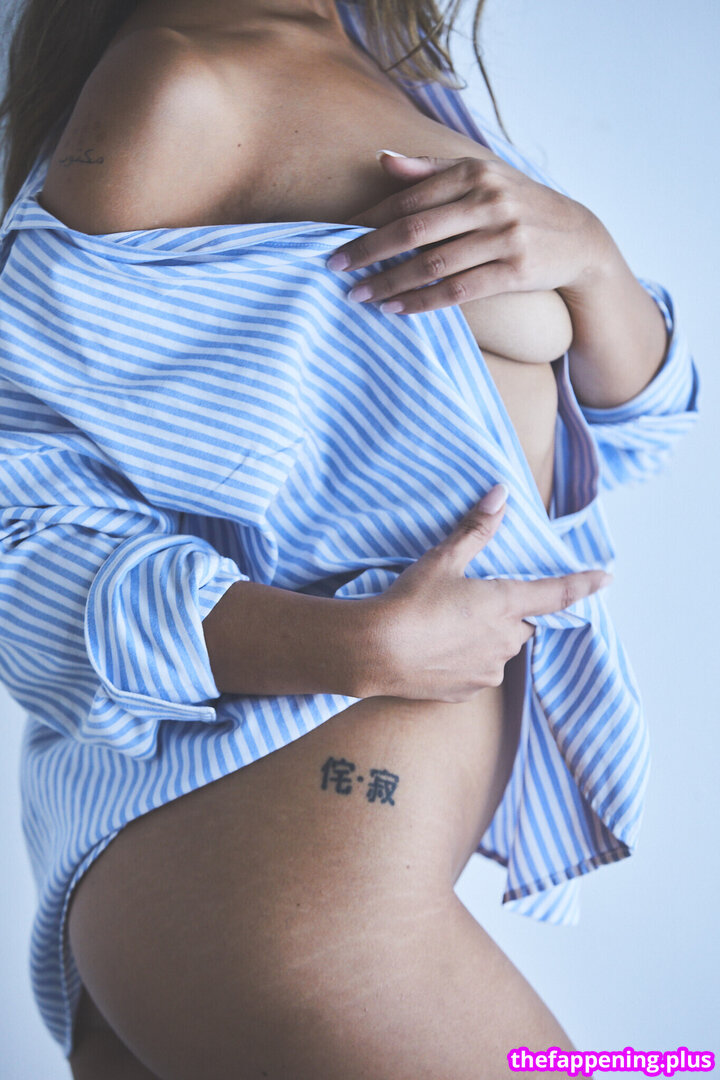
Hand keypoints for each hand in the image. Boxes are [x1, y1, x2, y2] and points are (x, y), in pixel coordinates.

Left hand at [326, 151, 614, 314]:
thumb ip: (431, 170)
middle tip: (335, 268)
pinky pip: (459, 291)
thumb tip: (382, 160)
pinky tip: (396, 309)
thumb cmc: (518, 206)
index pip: (409, 198)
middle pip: (414, 229)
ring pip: (433, 264)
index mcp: (474, 173)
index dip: (370, 220)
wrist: (579, 238)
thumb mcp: (483, 177)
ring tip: (360, 296)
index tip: (336, 237)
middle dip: (369, 251)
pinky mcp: (517, 271)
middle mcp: (489, 200)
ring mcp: (504, 236)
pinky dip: (423, 302)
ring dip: (390, 282)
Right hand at [372, 484, 611, 701]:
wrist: (375, 651)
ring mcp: (488, 669)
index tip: (605, 577)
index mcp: (506, 604)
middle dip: (507, 612)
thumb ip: (476, 528)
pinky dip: (467, 658)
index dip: (583, 584)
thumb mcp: (442, 559)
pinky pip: (479, 670)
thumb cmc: (410, 601)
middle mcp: (506, 640)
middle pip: (522, 623)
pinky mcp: (467, 691)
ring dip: (486, 636)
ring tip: (447, 625)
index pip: (557, 593)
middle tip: (473, 600)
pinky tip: (439, 648)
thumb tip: (500, 494)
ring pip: (500, 648)